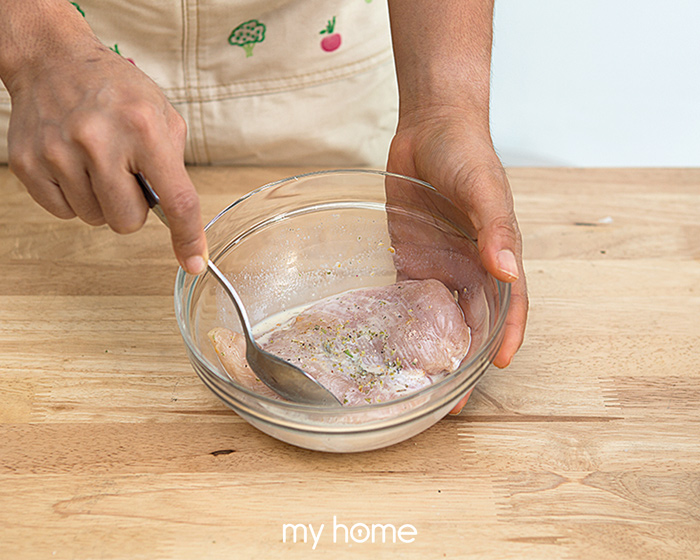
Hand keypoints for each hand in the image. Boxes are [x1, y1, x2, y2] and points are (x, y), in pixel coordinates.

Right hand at [5, 39, 207, 273]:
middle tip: (125, 173)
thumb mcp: (162, 115)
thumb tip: (179, 219)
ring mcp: (59, 153)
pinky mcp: (30, 164)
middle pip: (127, 221)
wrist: (54, 60)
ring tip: (97, 162)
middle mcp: (100, 141)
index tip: (194, 262)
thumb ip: (173, 166)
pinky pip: (64, 213)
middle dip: (132, 207)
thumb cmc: (115, 91)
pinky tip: (74, 165)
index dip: (188, 237)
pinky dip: (74, 197)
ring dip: (102, 200)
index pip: (176, 200)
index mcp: (143, 129)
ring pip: (95, 219)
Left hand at [387, 108, 528, 412]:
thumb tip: (508, 272)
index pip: (508, 305)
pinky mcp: (410, 260)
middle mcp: (471, 268)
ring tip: (420, 385)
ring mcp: (440, 266)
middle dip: (465, 359)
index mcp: (497, 254)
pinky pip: (408, 300)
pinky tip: (392, 349)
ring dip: (434, 351)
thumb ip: (495, 227)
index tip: (496, 366)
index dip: (506, 335)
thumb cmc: (466, 154)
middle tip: (451, 399)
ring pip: (440, 319)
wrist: (429, 128)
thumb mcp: (484, 187)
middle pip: (472, 322)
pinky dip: (404, 326)